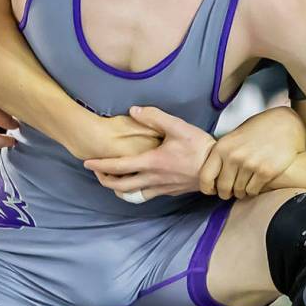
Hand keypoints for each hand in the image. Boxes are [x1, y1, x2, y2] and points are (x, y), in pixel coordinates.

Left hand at [83, 105, 214, 199]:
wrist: (218, 169)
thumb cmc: (199, 147)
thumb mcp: (178, 126)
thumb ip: (154, 117)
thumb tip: (133, 110)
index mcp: (151, 163)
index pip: (119, 166)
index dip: (100, 165)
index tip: (87, 163)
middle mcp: (153, 179)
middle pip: (120, 186)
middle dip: (105, 180)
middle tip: (96, 172)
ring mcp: (162, 188)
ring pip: (132, 195)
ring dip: (119, 189)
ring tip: (113, 180)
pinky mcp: (170, 192)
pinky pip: (146, 195)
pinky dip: (135, 192)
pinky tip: (137, 183)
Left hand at [199, 106, 305, 198]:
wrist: (284, 124)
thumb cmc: (258, 129)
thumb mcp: (233, 137)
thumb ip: (222, 154)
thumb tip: (214, 175)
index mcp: (222, 147)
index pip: (205, 177)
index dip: (207, 188)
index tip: (212, 190)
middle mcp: (233, 156)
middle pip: (223, 188)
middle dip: (226, 193)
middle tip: (231, 191)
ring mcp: (250, 164)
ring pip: (239, 191)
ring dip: (242, 191)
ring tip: (246, 184)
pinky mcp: (265, 171)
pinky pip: (253, 191)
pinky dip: (254, 190)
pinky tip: (256, 182)